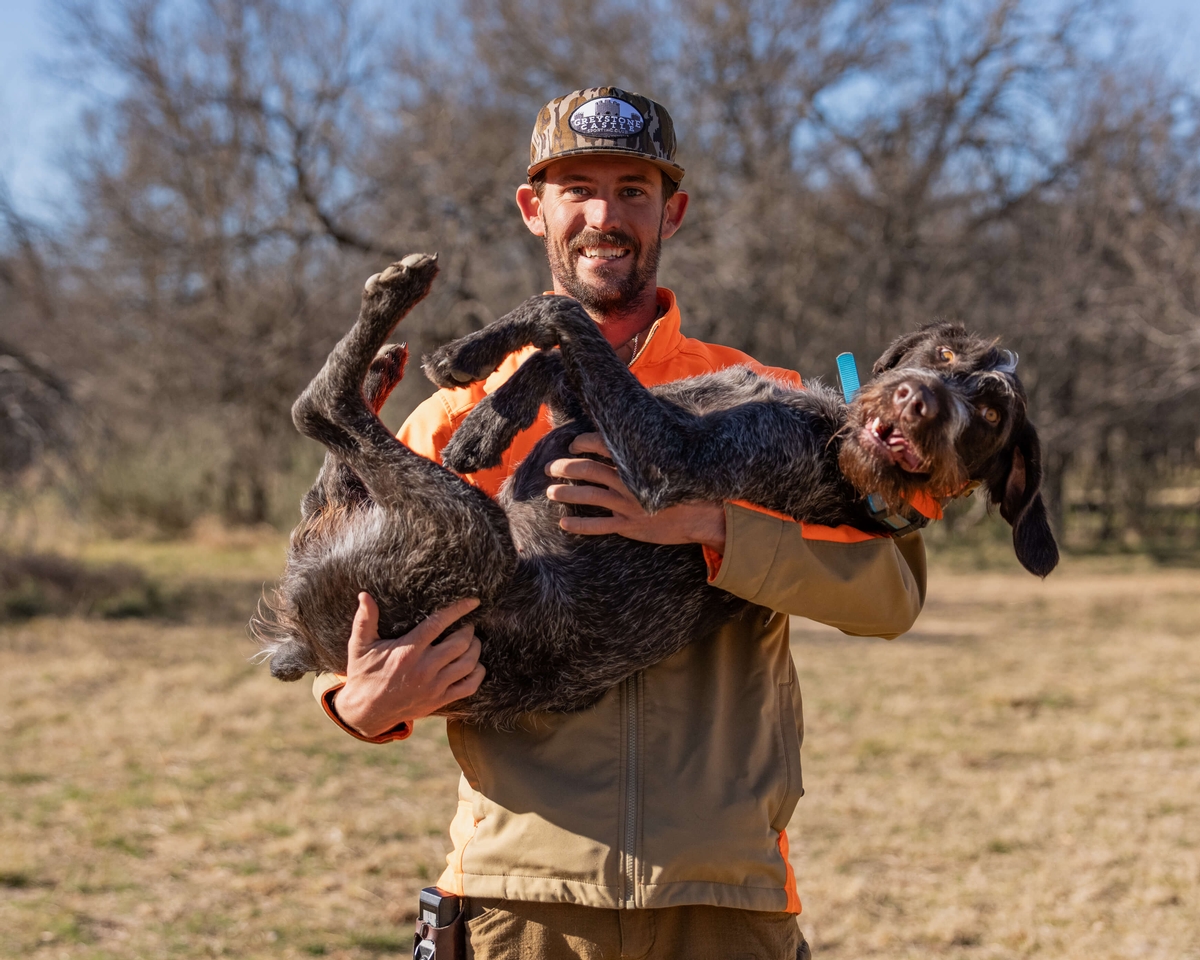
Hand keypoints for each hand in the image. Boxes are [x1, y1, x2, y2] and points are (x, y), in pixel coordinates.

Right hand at [333, 593, 484, 737]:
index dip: (458, 610)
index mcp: (408, 651)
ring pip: (468, 664)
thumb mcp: (360, 646)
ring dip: (475, 649)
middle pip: (460, 643)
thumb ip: (365, 620)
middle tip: (467, 625)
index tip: (473, 602)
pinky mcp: (439, 701)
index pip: (438, 624)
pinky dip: (478, 673)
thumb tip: (364, 595)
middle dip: (468, 630)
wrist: (365, 712)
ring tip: (472, 641)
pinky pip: (469, 687)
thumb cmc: (364, 674)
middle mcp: (424, 668)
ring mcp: (434, 686)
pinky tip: (474, 665)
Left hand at [545, 433, 725, 550]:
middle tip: (551, 467)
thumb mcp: (670, 463)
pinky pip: (599, 526)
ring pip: (589, 496)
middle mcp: (629, 482)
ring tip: (551, 492)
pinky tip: (564, 523)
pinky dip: (580, 524)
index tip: (573, 443)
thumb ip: (647, 454)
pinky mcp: (629, 525)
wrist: (704, 517)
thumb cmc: (689, 487)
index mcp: (637, 463)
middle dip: (566, 467)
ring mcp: (628, 505)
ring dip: (566, 492)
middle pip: (588, 470)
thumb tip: (629, 439)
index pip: (603, 445)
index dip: (583, 442)